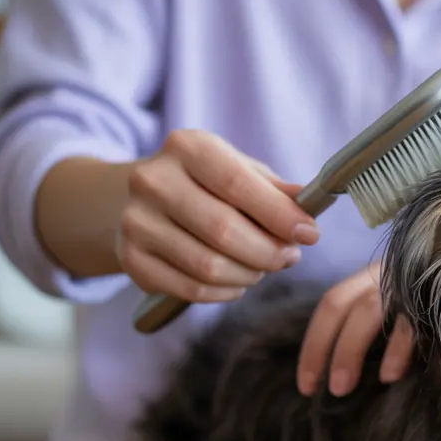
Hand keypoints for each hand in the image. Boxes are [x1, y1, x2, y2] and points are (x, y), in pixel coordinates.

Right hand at [115, 129, 318, 302]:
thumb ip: (276, 189)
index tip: (310, 234)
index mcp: (187, 147)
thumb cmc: (208, 185)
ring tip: (263, 267)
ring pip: (208, 266)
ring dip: (249, 274)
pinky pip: (191, 289)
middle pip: (223, 230)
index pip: (238, 184)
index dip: (280, 215)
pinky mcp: (131, 259)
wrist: (142, 199)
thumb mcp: (242, 171)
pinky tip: (237, 282)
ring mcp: (136, 221)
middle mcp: (153, 180)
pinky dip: (225, 292)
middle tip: (289, 257)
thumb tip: (308, 204)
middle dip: (268, 252)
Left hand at [296, 263, 414, 396]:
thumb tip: (351, 371)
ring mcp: (410, 281)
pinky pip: (412, 322)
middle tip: (324, 391)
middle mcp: (388, 275)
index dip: (314, 345)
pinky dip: (399, 349)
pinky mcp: (436, 292)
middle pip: (340, 305)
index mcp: (374, 277)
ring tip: (344, 388)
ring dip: (350, 351)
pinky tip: (394, 376)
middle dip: (325, 350)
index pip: (331, 305)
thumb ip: (383, 326)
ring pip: (368, 310)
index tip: (306, 385)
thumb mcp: (406, 307)